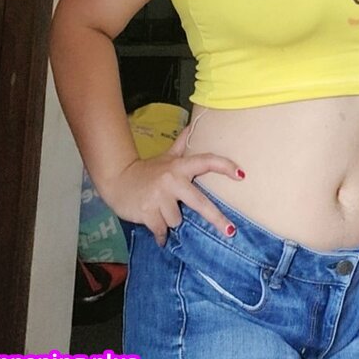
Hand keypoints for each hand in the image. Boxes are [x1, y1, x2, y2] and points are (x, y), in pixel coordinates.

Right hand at [101, 128, 244, 245]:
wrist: (117, 180)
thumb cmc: (147, 172)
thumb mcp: (166, 157)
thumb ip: (181, 143)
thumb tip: (193, 124)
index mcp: (179, 166)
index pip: (205, 162)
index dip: (224, 167)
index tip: (241, 175)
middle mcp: (171, 179)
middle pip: (199, 202)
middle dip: (216, 218)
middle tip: (230, 231)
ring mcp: (159, 196)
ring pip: (177, 220)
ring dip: (170, 221)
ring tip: (160, 212)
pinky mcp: (147, 212)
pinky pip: (162, 230)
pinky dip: (161, 235)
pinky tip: (158, 233)